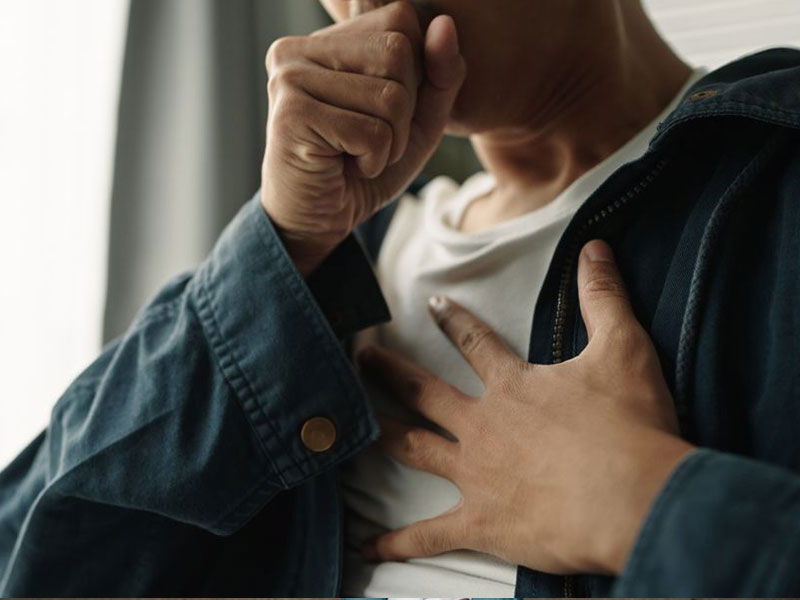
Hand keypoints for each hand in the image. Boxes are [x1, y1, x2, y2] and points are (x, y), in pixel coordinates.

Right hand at [261, 2, 465, 275]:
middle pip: (398, 50)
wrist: (317, 221)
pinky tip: (346, 166)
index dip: (415, 71)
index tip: (384, 111)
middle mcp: (298, 48)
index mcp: (326, 39)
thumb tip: (445, 25)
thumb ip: (439, 75)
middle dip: (405, 109)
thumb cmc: (363, 167)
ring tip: (359, 154)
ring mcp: (290, 78)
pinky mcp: (292, 114)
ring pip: (390, 94)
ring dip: (391, 140)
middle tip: (372, 139)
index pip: (401, 17)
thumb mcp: (418, 121)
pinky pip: (372, 131)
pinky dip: (374, 160)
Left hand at [357, 239, 694, 574]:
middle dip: (389, 373)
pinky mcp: (481, 524)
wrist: (633, 498)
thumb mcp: (623, 349)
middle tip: (359, 357)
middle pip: (424, 392)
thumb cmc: (629, 425)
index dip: (452, 320)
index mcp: (512, 386)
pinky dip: (397, 543)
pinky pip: (428, 536)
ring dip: (382, 434)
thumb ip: (604, 296)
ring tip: (349, 428)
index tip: (430, 304)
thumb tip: (595, 247)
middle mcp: (483, 426)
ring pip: (414, 449)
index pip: (474, 342)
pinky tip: (366, 549)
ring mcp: (475, 475)